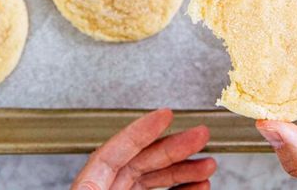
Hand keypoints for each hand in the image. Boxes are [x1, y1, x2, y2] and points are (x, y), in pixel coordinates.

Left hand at [71, 108, 215, 189]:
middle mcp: (104, 189)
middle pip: (141, 160)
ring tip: (208, 163)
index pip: (116, 149)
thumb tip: (146, 166)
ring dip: (184, 170)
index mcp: (88, 186)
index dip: (142, 129)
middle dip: (174, 147)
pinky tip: (199, 185)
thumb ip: (127, 185)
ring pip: (154, 178)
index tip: (166, 114)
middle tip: (200, 135)